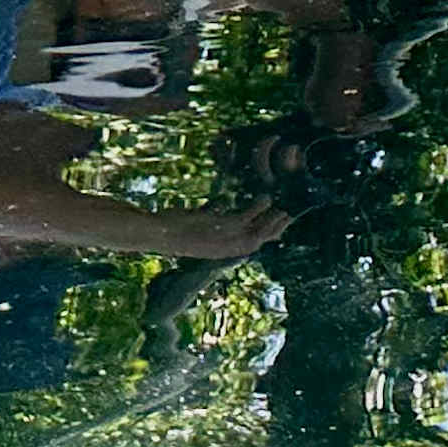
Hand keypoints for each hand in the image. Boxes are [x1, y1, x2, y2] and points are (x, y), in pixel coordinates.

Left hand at [148, 199, 292, 260]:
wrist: (155, 233)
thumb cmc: (173, 226)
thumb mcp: (197, 222)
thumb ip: (212, 215)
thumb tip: (221, 204)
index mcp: (221, 249)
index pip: (252, 244)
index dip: (270, 234)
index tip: (282, 223)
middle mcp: (224, 249)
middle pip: (260, 241)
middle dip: (278, 228)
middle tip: (292, 213)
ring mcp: (222, 240)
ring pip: (257, 233)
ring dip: (273, 220)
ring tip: (284, 206)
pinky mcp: (218, 229)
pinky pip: (245, 220)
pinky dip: (259, 209)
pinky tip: (266, 197)